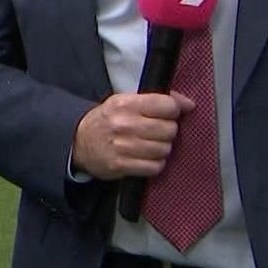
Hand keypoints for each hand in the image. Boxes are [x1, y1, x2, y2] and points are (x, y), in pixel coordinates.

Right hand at [70, 91, 192, 180]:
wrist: (78, 141)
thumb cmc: (108, 120)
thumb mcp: (127, 102)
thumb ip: (157, 100)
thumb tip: (189, 104)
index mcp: (126, 104)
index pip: (167, 105)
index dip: (173, 111)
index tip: (168, 114)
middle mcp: (124, 124)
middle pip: (169, 129)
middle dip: (168, 131)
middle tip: (157, 132)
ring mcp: (122, 146)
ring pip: (164, 149)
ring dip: (161, 149)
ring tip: (150, 145)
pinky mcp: (121, 165)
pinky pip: (155, 167)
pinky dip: (154, 164)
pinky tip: (145, 158)